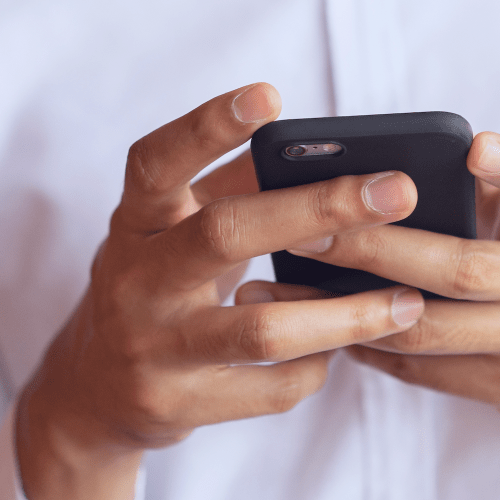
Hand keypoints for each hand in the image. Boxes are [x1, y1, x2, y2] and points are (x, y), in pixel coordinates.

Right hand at [15, 83, 425, 499]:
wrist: (92, 393)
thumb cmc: (156, 288)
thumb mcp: (174, 233)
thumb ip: (236, 190)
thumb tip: (330, 154)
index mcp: (136, 223)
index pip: (158, 162)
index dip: (207, 126)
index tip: (270, 94)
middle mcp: (134, 280)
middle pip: (226, 234)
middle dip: (320, 207)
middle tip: (398, 191)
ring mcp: (152, 348)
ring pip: (261, 328)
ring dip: (345, 314)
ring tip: (407, 302)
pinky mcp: (176, 405)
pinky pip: (270, 388)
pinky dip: (318, 366)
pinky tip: (341, 348)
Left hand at [274, 131, 499, 492]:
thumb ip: (482, 194)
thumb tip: (376, 174)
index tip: (476, 147)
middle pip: (460, 267)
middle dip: (373, 248)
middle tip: (306, 227)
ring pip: (429, 327)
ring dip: (350, 308)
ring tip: (288, 285)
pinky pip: (424, 368)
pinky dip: (370, 344)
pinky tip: (326, 325)